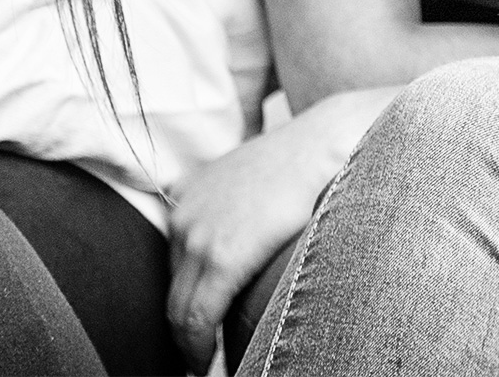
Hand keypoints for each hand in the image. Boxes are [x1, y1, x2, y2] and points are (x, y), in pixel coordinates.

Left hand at [166, 87, 392, 371]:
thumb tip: (249, 236)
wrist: (324, 144)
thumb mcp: (256, 179)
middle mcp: (184, 216)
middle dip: (183, 332)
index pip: (178, 268)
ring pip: (181, 310)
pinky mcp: (221, 255)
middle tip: (198, 360)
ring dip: (190, 345)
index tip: (196, 333)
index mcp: (190, 198)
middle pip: (174, 292)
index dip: (186, 306)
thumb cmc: (304, 164)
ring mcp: (198, 235)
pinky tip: (209, 365)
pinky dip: (199, 348)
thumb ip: (240, 206)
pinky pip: (199, 317)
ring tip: (205, 366)